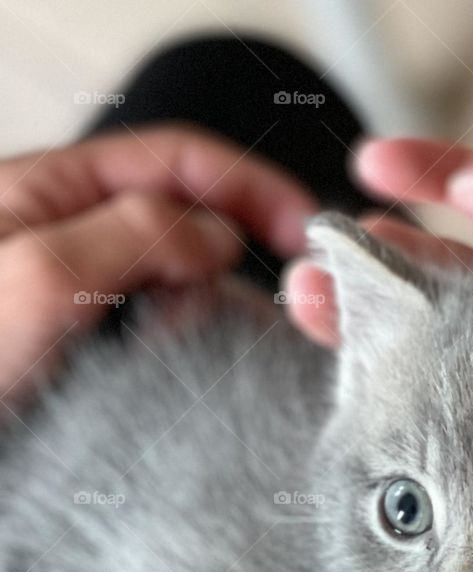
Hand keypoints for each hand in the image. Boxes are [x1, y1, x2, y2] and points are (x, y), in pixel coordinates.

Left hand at [0, 124, 315, 407]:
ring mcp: (82, 300)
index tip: (306, 228)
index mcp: (48, 194)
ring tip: (183, 363)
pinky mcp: (91, 354)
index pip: (174, 159)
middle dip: (224, 261)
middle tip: (230, 317)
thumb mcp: (38, 281)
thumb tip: (214, 233)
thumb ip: (133, 235)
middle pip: (185, 221)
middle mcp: (70, 239)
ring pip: (178, 286)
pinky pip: (163, 338)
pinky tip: (179, 383)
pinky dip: (188, 354)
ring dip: (203, 318)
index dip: (248, 182)